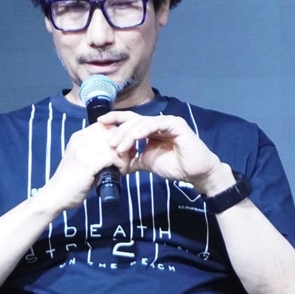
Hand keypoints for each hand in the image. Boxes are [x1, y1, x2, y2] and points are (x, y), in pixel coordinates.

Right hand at [40, 120, 127, 210]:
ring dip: (124, 156)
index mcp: (78, 137)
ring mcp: (84, 151)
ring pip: (115, 145)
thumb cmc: (70, 181)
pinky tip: (121, 172)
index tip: (123, 148)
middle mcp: (80, 140)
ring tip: (123, 167)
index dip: (118, 136)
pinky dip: (121, 165)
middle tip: (128, 158)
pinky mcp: (88, 164)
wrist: (55, 195)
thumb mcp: (80, 158)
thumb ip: (94, 150)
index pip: (105, 126)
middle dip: (124, 145)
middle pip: (112, 134)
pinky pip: (113, 157)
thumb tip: (117, 147)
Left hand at [103, 111, 233, 195]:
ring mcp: (167, 122)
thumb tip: (116, 163)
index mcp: (150, 129)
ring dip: (128, 134)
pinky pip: (156, 123)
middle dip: (118, 130)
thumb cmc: (175, 166)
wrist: (195, 173)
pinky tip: (135, 137)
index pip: (129, 122)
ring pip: (142, 122)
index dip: (115, 121)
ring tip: (118, 146)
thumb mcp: (147, 162)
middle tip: (109, 142)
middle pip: (133, 120)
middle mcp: (157, 122)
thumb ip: (133, 159)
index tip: (99, 124)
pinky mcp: (176, 124)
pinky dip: (143, 130)